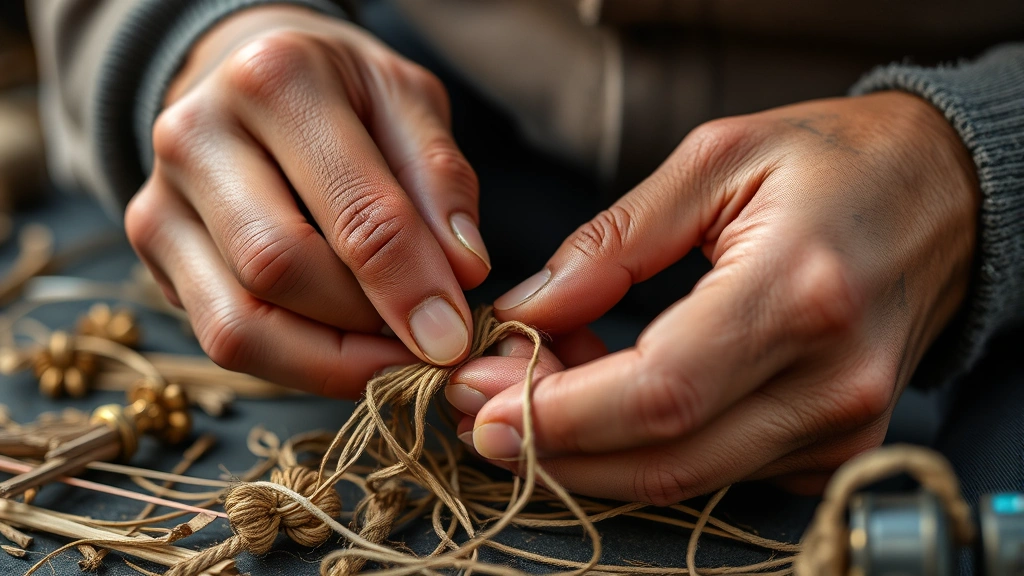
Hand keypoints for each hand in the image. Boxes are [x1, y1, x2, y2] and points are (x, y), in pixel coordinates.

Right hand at [126, 6, 489, 395]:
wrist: (253, 80)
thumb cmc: (343, 93)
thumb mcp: (409, 102)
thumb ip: (440, 178)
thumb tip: (463, 271)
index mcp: (275, 79)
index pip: (352, 210)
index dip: (409, 287)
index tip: (454, 338)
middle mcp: (196, 136)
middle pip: (280, 268)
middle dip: (365, 329)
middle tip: (427, 348)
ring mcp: (159, 201)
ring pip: (238, 324)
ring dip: (327, 361)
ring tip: (388, 357)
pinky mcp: (153, 254)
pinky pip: (222, 339)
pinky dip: (293, 362)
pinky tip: (343, 350)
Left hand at [451, 92, 978, 502]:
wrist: (942, 196)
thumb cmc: (833, 162)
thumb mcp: (714, 161)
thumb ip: (612, 243)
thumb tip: (528, 310)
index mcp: (799, 291)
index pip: (661, 393)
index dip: (560, 415)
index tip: (482, 401)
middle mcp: (831, 379)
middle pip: (666, 457)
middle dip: (554, 445)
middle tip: (481, 407)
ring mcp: (842, 426)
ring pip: (685, 479)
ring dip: (590, 447)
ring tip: (535, 384)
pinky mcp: (834, 447)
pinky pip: (716, 472)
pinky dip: (642, 446)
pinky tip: (603, 395)